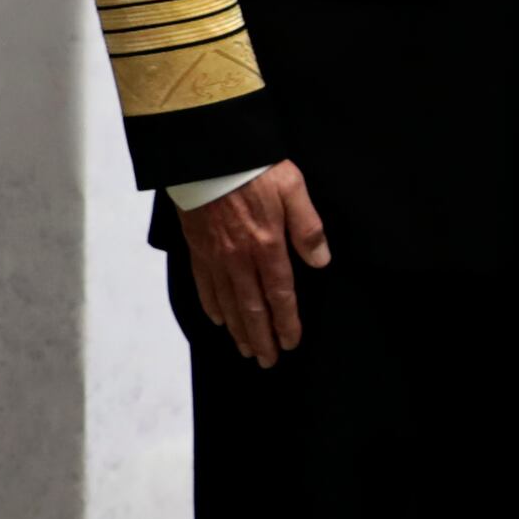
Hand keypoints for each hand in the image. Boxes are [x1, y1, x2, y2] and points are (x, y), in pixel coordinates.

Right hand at [186, 162, 330, 366]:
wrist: (207, 157)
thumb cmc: (255, 170)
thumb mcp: (294, 190)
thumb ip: (308, 227)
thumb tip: (321, 261)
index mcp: (267, 246)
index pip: (280, 294)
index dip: (286, 321)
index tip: (291, 342)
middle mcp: (238, 258)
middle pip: (251, 307)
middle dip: (261, 337)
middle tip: (268, 361)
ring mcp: (214, 256)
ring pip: (227, 302)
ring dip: (238, 329)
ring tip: (247, 349)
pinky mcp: (197, 249)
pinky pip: (203, 285)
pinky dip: (212, 305)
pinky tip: (218, 319)